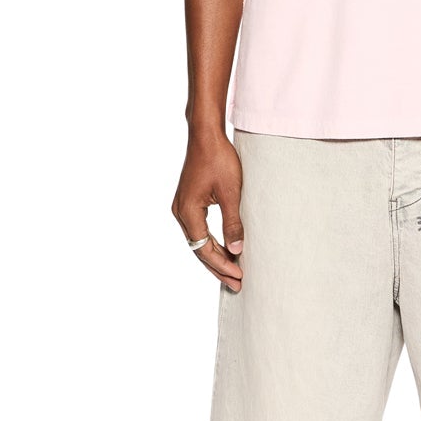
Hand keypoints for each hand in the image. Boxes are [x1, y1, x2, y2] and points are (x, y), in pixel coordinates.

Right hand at [172, 128, 244, 289]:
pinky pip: (199, 230)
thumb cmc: (219, 160)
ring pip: (199, 242)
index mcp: (188, 212)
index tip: (239, 276)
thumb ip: (233, 223)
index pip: (205, 249)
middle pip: (199, 249)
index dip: (222, 265)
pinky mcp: (188, 203)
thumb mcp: (231, 193)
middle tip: (237, 284)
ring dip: (215, 257)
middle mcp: (180, 213)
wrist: (206, 136)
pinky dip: (212, 243)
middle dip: (218, 267)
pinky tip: (225, 251)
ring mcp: (182, 208)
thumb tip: (236, 251)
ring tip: (233, 273)